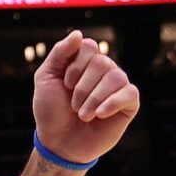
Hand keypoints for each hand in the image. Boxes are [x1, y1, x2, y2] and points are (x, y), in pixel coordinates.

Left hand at [32, 31, 139, 163]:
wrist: (59, 141)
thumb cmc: (51, 110)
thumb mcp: (46, 78)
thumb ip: (60, 54)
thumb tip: (78, 33)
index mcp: (83, 61)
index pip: (88, 46)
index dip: (75, 65)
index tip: (64, 84)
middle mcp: (103, 70)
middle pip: (101, 61)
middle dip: (82, 86)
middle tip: (72, 103)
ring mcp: (117, 86)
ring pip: (116, 76)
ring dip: (93, 98)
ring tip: (82, 114)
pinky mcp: (128, 104)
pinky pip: (130, 93)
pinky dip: (112, 103)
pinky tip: (99, 114)